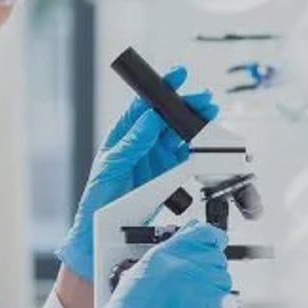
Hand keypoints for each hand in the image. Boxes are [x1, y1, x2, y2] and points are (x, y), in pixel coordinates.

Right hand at [54, 221, 230, 307]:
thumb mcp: (141, 270)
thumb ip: (166, 259)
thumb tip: (179, 256)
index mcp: (167, 252)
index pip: (203, 233)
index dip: (212, 240)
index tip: (213, 245)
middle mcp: (184, 264)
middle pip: (217, 256)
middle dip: (213, 268)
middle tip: (202, 280)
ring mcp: (197, 283)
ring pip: (224, 279)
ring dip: (217, 288)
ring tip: (202, 298)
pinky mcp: (205, 306)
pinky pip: (226, 300)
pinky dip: (222, 305)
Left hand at [56, 66, 217, 280]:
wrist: (102, 231)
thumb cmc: (98, 198)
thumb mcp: (112, 166)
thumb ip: (132, 142)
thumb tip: (148, 117)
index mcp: (124, 135)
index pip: (144, 106)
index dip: (160, 89)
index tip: (176, 76)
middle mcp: (141, 143)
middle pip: (166, 117)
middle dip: (185, 105)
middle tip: (203, 99)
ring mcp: (156, 158)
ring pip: (179, 134)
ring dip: (194, 124)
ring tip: (209, 114)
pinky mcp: (167, 175)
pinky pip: (185, 157)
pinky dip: (197, 148)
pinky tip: (205, 140)